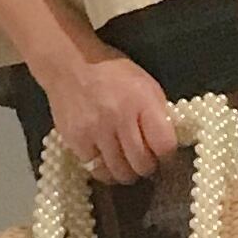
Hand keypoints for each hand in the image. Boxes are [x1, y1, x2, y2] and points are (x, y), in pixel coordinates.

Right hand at [46, 49, 181, 187]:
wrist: (70, 65)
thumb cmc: (112, 72)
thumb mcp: (145, 84)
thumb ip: (157, 113)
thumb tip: (166, 144)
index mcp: (143, 101)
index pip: (164, 145)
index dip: (168, 156)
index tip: (165, 156)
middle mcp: (119, 118)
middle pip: (142, 164)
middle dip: (147, 167)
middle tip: (145, 161)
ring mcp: (96, 132)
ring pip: (119, 172)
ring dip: (127, 173)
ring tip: (127, 164)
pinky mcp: (76, 141)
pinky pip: (97, 170)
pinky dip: (105, 171)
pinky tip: (107, 162)